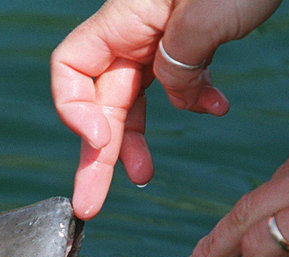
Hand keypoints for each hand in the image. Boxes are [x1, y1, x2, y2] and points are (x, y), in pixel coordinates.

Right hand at [51, 0, 281, 218]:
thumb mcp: (206, 21)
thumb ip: (177, 67)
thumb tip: (173, 97)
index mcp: (125, 19)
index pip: (71, 71)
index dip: (76, 113)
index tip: (103, 144)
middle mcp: (134, 30)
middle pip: (100, 99)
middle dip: (97, 154)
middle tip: (90, 204)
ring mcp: (160, 35)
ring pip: (135, 96)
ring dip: (137, 138)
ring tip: (146, 174)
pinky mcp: (190, 40)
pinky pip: (176, 80)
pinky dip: (191, 100)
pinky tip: (217, 107)